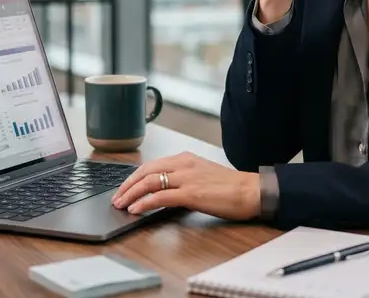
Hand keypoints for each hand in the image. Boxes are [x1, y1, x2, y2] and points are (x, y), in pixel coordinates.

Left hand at [111, 152, 260, 219]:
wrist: (251, 191)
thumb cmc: (231, 187)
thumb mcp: (203, 175)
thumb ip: (183, 178)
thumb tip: (164, 190)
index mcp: (185, 158)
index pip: (151, 165)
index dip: (133, 177)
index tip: (124, 188)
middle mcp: (183, 164)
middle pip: (145, 171)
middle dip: (127, 185)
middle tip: (116, 198)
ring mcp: (187, 178)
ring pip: (149, 182)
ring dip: (131, 194)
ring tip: (121, 204)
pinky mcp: (191, 193)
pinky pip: (160, 196)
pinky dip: (144, 203)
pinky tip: (136, 210)